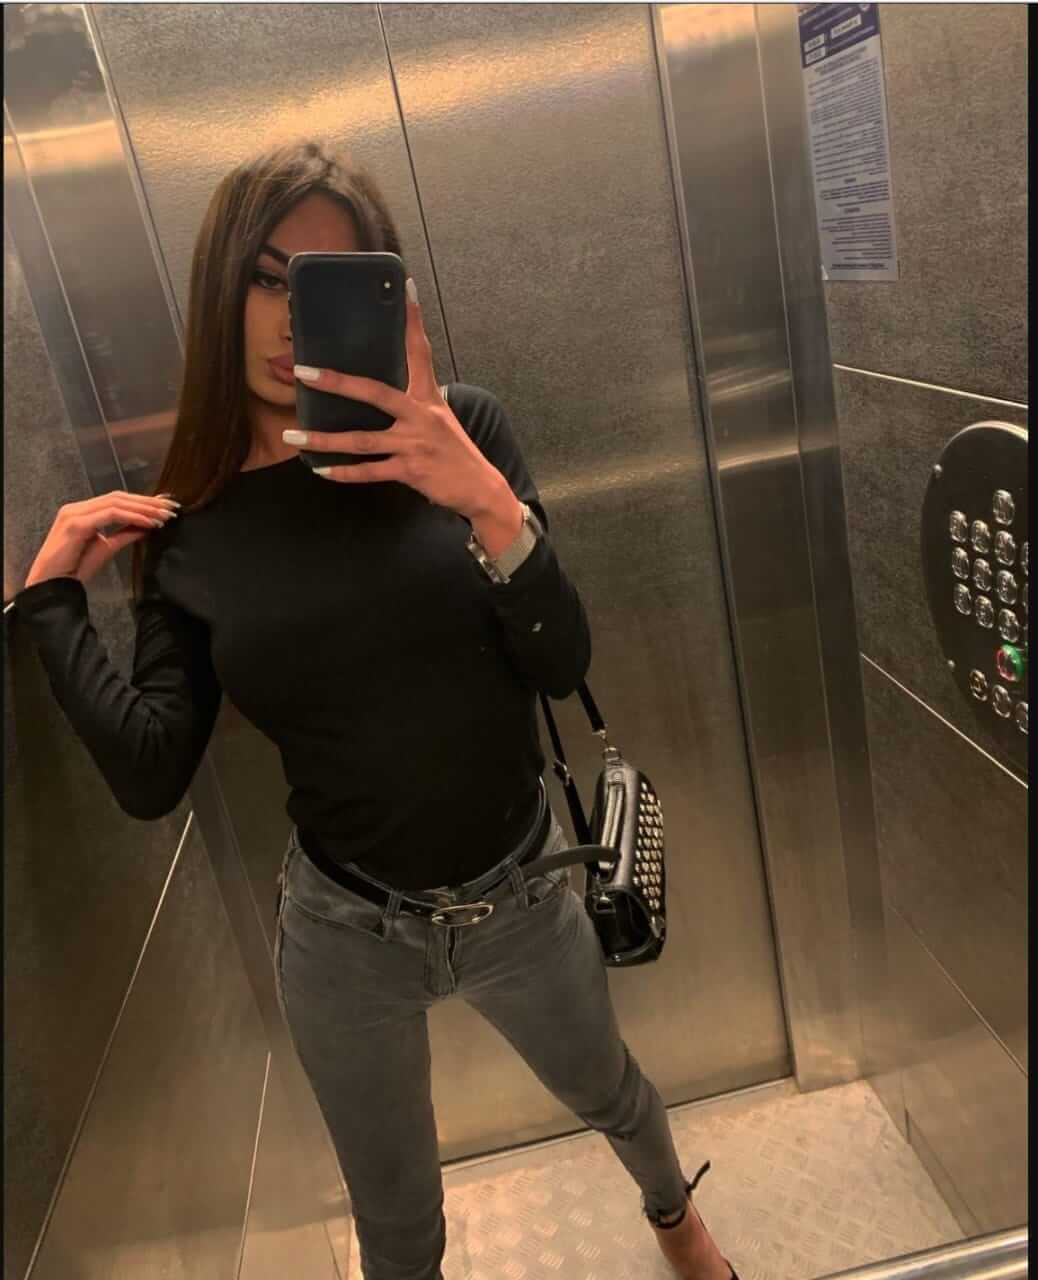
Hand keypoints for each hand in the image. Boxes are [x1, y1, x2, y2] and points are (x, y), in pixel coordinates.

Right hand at [23, 491, 179, 589]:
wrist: (53, 584)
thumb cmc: (75, 568)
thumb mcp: (106, 548)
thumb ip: (125, 534)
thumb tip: (148, 525)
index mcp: (83, 511)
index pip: (117, 500)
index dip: (143, 501)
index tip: (166, 505)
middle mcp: (77, 508)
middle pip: (119, 497)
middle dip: (148, 502)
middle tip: (172, 507)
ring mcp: (75, 513)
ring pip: (116, 503)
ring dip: (144, 508)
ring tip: (165, 515)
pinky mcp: (75, 524)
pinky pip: (110, 515)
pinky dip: (132, 517)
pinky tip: (149, 523)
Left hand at [284, 280, 520, 536]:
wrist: (480, 488)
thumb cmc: (455, 452)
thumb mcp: (440, 418)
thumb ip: (414, 403)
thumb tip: (383, 394)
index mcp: (427, 397)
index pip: (420, 351)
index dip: (413, 320)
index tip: (406, 286)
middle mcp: (420, 416)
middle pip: (374, 392)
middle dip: (337, 382)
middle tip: (304, 372)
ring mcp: (414, 443)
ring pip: (361, 440)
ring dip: (324, 439)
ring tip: (293, 435)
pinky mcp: (410, 470)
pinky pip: (370, 471)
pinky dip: (344, 473)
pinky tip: (321, 470)